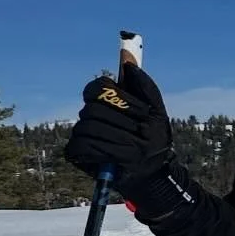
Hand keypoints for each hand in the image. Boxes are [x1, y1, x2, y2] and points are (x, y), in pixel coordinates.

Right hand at [63, 61, 170, 188]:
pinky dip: (100, 151)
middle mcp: (92, 115)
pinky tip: (116, 158)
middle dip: (122, 123)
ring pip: (87, 126)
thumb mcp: (157, 114)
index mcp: (108, 102)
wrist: (154, 173)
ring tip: (132, 149)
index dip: (120, 98)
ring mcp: (82, 133)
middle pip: (94, 108)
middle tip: (140, 134)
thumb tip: (128, 62)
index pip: (99, 87)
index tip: (144, 113)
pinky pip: (80, 145)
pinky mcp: (77, 153)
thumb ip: (146, 87)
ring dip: (116, 139)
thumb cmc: (155, 142)